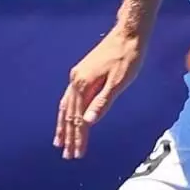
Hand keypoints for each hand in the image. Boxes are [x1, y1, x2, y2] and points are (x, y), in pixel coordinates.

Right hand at [57, 26, 146, 158]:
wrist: (128, 34)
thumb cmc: (128, 57)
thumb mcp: (119, 82)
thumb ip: (103, 103)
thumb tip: (88, 122)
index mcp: (83, 84)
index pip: (79, 119)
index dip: (78, 138)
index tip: (77, 154)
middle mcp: (76, 81)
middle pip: (69, 115)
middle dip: (69, 136)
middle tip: (68, 155)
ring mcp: (77, 76)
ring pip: (66, 106)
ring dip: (64, 125)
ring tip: (60, 141)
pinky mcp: (82, 73)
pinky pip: (70, 97)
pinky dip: (67, 111)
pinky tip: (68, 116)